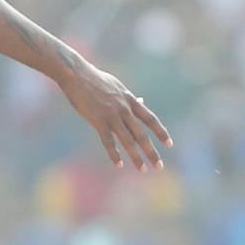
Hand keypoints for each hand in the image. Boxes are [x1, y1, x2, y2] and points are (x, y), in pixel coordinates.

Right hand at [58, 59, 172, 171]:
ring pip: (128, 140)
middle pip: (142, 134)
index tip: (169, 144)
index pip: (150, 119)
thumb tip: (142, 101)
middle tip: (159, 166)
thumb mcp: (116, 86)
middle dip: (152, 151)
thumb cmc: (94, 78)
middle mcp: (124, 109)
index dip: (161, 132)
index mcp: (129, 99)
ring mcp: (111, 115)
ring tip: (143, 170)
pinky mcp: (97, 120)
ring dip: (136, 157)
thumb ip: (128, 97)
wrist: (76, 74)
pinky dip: (114, 153)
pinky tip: (119, 164)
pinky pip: (108, 140)